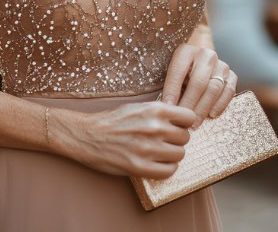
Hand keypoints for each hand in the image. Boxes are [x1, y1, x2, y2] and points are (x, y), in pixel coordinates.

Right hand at [51, 99, 195, 178]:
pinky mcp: (140, 167)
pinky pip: (169, 171)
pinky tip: (156, 163)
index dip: (185, 123)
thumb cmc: (113, 120)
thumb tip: (181, 119)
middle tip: (166, 141)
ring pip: (179, 155)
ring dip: (172, 155)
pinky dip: (166, 168)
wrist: (88, 135)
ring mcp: (148, 148)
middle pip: (185, 137)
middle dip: (177, 140)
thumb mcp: (138, 107)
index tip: (178, 126)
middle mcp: (154, 127)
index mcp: (155, 110)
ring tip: (160, 152)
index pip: (189, 117)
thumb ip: (160, 112)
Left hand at [162, 44, 236, 128]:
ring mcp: (221, 65)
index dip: (172, 91)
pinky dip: (220, 104)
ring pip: (214, 88)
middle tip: (183, 120)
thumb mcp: (173, 67)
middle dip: (189, 104)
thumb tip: (166, 106)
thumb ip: (170, 83)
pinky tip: (211, 115)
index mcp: (186, 51)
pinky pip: (229, 90)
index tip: (168, 108)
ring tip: (194, 123)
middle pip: (198, 82)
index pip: (178, 72)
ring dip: (204, 108)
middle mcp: (206, 55)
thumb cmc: (183, 66)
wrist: (202, 52)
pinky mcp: (231, 74)